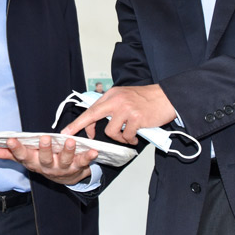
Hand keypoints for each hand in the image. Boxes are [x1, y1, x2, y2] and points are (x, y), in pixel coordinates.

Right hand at [0, 135, 96, 184]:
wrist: (65, 178)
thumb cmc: (41, 162)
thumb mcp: (24, 158)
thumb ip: (5, 153)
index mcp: (32, 162)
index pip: (22, 156)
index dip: (16, 149)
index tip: (10, 139)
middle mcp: (46, 167)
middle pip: (43, 159)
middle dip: (44, 149)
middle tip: (44, 138)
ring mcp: (62, 168)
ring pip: (64, 160)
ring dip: (67, 151)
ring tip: (69, 140)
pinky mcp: (77, 168)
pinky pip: (83, 162)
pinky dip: (88, 157)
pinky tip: (93, 151)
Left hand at [61, 85, 175, 144]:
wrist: (167, 97)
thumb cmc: (146, 100)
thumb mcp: (125, 97)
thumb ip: (111, 108)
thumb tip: (95, 125)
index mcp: (112, 95)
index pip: (91, 109)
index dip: (79, 121)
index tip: (67, 130)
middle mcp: (117, 100)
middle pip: (92, 115)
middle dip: (79, 126)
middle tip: (70, 136)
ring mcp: (126, 108)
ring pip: (111, 131)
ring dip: (119, 138)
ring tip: (128, 137)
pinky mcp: (136, 118)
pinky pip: (127, 135)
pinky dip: (130, 139)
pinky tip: (136, 137)